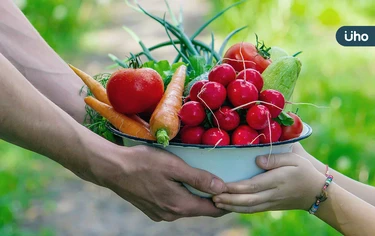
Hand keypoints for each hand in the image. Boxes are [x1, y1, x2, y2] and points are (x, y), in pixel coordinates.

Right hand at [96, 145, 227, 221]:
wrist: (112, 169)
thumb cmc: (143, 163)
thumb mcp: (174, 166)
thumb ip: (198, 178)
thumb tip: (222, 188)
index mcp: (179, 205)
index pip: (212, 210)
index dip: (226, 202)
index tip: (236, 192)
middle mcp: (171, 214)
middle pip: (199, 209)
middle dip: (212, 198)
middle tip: (223, 183)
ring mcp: (160, 213)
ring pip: (186, 207)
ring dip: (196, 197)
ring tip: (204, 181)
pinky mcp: (151, 209)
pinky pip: (174, 205)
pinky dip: (182, 196)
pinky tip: (181, 184)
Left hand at [212, 150, 325, 212]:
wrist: (317, 193)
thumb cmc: (304, 171)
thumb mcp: (294, 159)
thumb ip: (275, 158)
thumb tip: (256, 160)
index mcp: (277, 181)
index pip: (253, 186)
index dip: (237, 187)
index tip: (222, 184)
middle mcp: (272, 194)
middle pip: (247, 200)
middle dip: (229, 199)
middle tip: (212, 196)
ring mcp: (271, 203)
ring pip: (248, 208)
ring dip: (231, 206)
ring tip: (215, 202)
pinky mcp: (270, 207)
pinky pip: (252, 210)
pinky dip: (238, 210)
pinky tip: (227, 207)